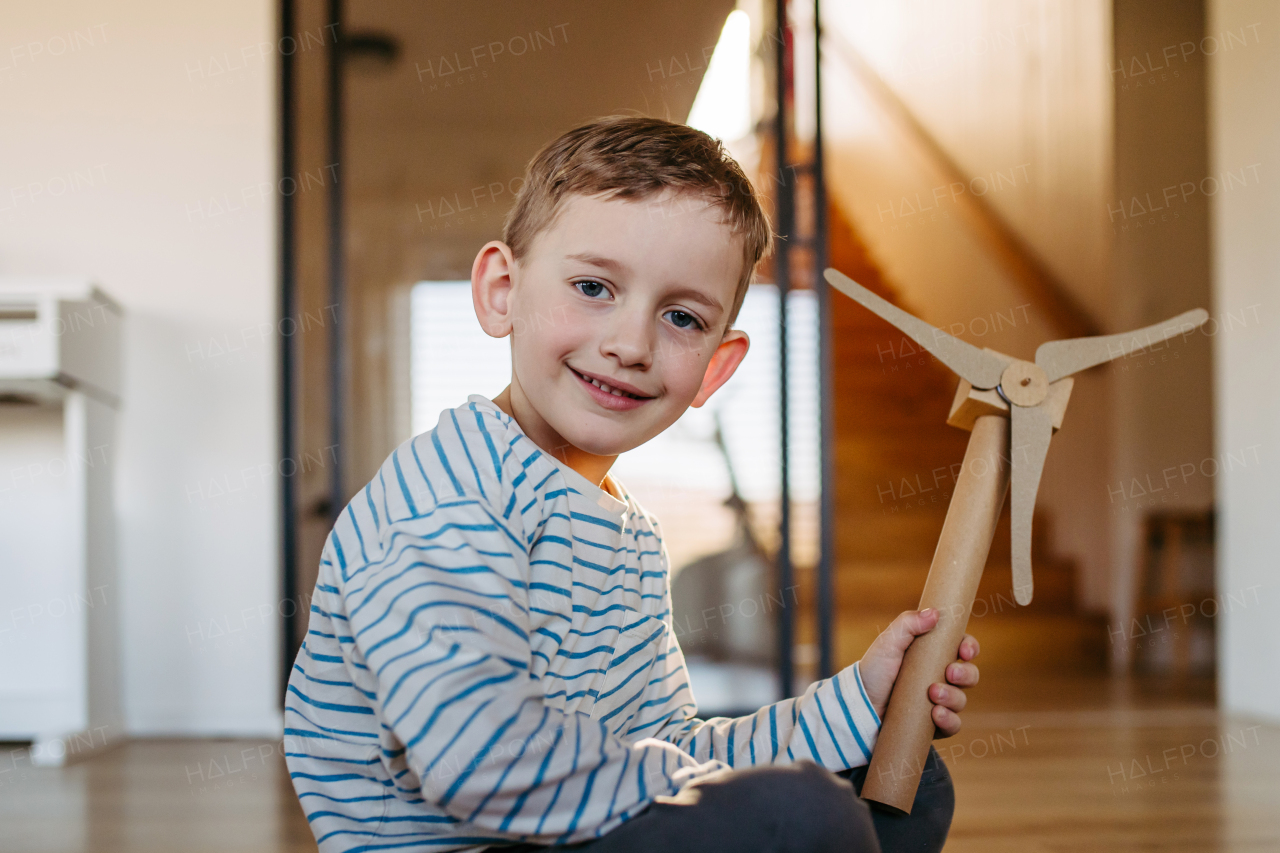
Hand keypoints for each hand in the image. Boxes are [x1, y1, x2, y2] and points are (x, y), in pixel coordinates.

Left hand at [856, 608, 980, 738]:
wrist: (860, 704)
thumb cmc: (874, 671)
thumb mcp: (888, 643)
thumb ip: (908, 624)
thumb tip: (934, 613)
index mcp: (934, 656)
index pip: (963, 649)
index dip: (970, 648)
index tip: (965, 651)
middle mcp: (940, 678)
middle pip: (969, 675)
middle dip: (965, 673)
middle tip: (949, 673)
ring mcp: (939, 702)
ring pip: (961, 700)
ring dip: (953, 696)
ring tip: (933, 693)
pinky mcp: (934, 725)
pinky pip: (953, 725)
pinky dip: (949, 720)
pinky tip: (936, 714)